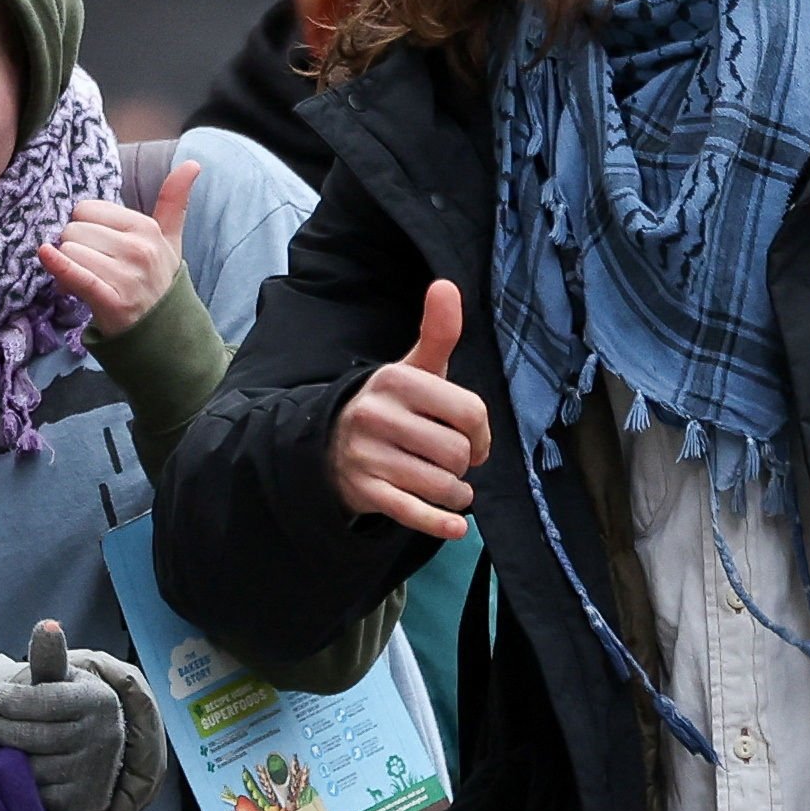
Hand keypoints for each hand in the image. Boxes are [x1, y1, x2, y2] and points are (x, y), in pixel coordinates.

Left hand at [0, 621, 161, 810]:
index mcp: (99, 699)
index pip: (43, 701)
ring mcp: (97, 772)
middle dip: (1, 730)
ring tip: (1, 745)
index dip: (9, 699)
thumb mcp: (57, 677)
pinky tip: (17, 770)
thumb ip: (48, 655)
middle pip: (33, 737)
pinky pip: (39, 796)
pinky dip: (21, 785)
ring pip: (32, 769)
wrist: (90, 744)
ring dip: (7, 758)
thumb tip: (47, 626)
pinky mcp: (87, 802)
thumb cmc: (63, 704)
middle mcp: (105, 737)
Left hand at [38, 161, 197, 335]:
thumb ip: (174, 200)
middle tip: (88, 269)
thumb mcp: (170, 238)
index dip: (83, 228)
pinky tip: (45, 255)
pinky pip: (76, 274)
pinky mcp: (112, 300)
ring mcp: (126, 275)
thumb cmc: (158, 279)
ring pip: (70, 251)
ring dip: (66, 269)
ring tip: (83, 283)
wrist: (164, 331)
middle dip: (73, 249)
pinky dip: (58, 265)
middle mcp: (138, 248)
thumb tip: (192, 162)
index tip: (95, 248)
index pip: (87, 210)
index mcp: (146, 227)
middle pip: (74, 230)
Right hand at [329, 279, 490, 541]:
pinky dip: (440, 524)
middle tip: (451, 462)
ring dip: (454, 493)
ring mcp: (368, 456)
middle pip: (458, 453)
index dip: (482, 433)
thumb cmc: (389, 406)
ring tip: (446, 486)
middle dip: (463, 464)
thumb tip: (446, 284)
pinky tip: (456, 526)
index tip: (472, 438)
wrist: (327, 444)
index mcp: (397, 381)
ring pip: (442, 485)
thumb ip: (437, 333)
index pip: (470, 413)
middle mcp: (378, 416)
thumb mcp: (412, 369)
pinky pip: (414, 513)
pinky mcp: (364, 491)